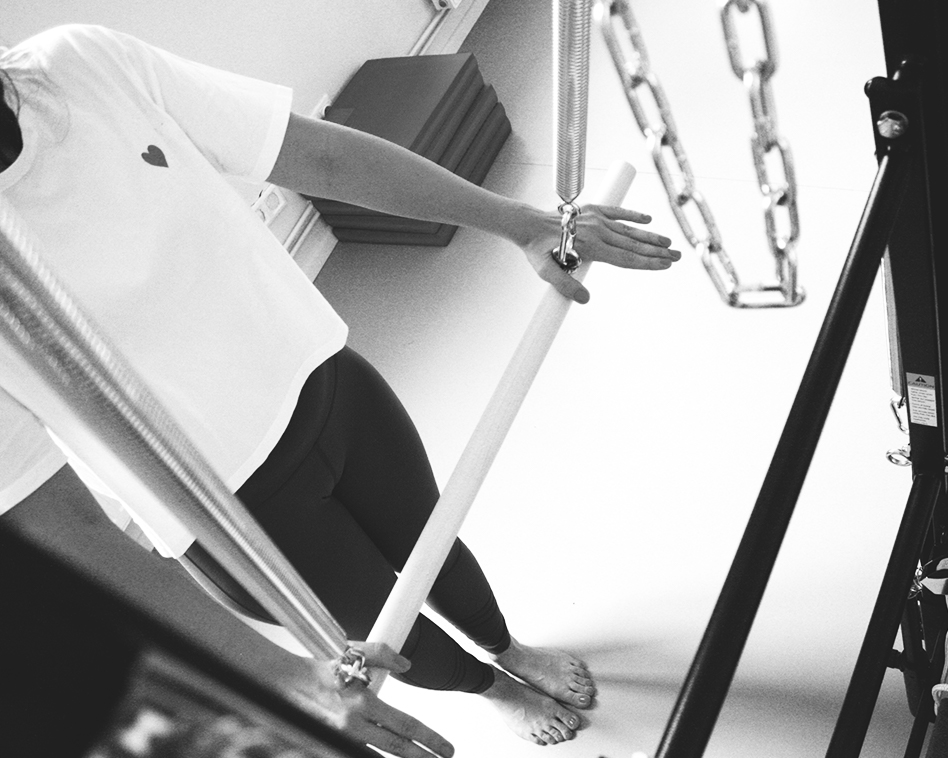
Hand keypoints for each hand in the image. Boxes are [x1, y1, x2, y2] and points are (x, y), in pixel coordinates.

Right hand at [287, 642, 453, 757]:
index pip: (406, 726)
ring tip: (416, 757)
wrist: (281, 682)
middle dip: (421, 757)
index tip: (445, 748)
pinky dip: (372, 754)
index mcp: (361, 703)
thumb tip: (405, 664)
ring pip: (376, 755)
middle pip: (396, 749)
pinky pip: (355, 752)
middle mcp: (350, 726)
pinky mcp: (327, 743)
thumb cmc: (315, 669)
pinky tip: (384, 754)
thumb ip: (381, 654)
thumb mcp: (351, 652)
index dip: (429, 739)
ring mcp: (338, 738)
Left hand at [519, 204, 680, 303]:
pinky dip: (633, 216)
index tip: (665, 265)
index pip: (626, 259)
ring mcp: (596, 220)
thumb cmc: (538, 250)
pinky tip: (647, 220)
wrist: (528, 225)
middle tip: (677, 257)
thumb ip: (566, 286)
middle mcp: (598, 232)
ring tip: (669, 243)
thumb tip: (585, 300)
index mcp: (591, 248)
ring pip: (629, 230)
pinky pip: (617, 213)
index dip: (647, 263)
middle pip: (633, 245)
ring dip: (650, 237)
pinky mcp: (593, 211)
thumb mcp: (547, 273)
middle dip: (657, 252)